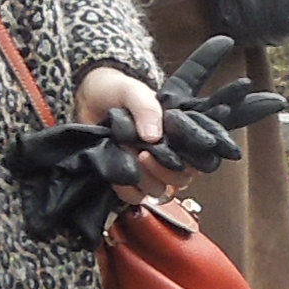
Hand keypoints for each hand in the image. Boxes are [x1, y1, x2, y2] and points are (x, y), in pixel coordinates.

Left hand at [76, 63, 185, 191]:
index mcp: (178, 135)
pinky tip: (119, 173)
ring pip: (160, 190)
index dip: (191, 160)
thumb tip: (154, 137)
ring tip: (131, 156)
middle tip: (145, 153)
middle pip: (182, 178)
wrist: (88, 99)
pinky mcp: (127, 180)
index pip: (199, 159)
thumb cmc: (117, 92)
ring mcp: (147, 169)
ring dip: (146, 177)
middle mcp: (167, 155)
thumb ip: (146, 108)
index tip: (171, 149)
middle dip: (165, 170)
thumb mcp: (134, 92)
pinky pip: (134, 197)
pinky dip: (127, 189)